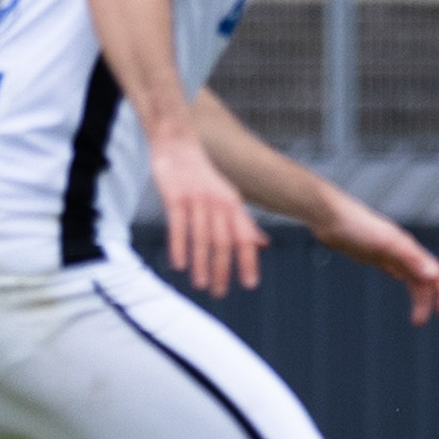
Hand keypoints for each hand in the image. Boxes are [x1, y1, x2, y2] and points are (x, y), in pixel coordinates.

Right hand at [152, 130, 264, 295]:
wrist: (178, 145)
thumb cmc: (203, 177)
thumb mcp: (229, 198)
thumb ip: (244, 223)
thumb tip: (263, 245)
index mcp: (234, 205)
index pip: (244, 236)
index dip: (248, 260)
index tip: (250, 284)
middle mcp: (219, 202)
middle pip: (224, 241)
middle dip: (223, 269)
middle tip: (220, 293)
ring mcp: (197, 199)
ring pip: (202, 236)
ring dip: (202, 263)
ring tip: (201, 285)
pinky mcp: (175, 196)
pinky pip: (178, 224)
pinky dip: (179, 245)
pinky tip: (179, 264)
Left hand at [317, 197, 438, 325]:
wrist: (329, 217)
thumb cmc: (357, 227)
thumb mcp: (386, 245)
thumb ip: (411, 259)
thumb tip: (434, 276)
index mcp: (409, 249)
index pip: (434, 274)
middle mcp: (402, 250)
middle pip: (421, 279)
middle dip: (424, 301)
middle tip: (419, 323)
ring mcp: (387, 251)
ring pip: (408, 274)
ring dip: (414, 294)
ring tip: (411, 313)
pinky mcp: (372, 252)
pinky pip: (391, 265)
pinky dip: (398, 275)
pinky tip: (394, 278)